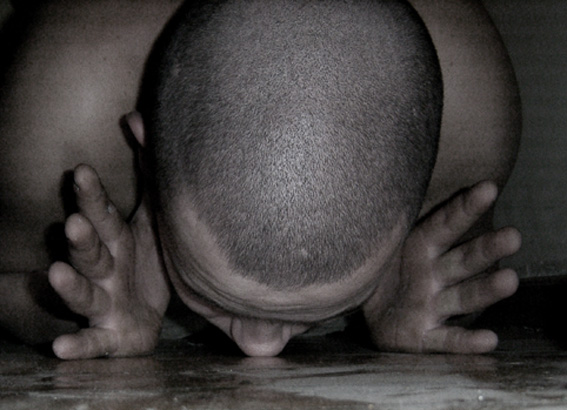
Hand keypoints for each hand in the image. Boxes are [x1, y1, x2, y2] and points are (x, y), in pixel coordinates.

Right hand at [48, 164, 169, 358]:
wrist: (146, 315)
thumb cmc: (142, 261)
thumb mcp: (148, 218)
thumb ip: (146, 172)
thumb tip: (136, 120)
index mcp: (116, 242)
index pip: (104, 216)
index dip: (93, 197)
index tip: (82, 171)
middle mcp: (105, 271)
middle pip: (92, 254)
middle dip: (82, 240)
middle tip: (74, 223)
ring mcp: (104, 304)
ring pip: (86, 295)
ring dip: (71, 286)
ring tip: (55, 273)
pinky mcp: (111, 337)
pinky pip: (94, 342)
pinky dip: (79, 345)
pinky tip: (59, 348)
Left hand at [363, 181, 520, 353]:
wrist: (368, 311)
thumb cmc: (383, 268)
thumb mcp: (382, 240)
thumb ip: (386, 217)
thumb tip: (372, 173)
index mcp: (423, 247)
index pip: (446, 224)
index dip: (465, 208)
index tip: (488, 188)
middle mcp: (434, 275)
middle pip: (464, 261)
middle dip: (487, 249)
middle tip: (513, 237)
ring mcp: (432, 306)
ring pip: (463, 297)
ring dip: (486, 290)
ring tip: (509, 280)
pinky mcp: (424, 336)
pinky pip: (446, 339)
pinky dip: (466, 342)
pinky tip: (489, 340)